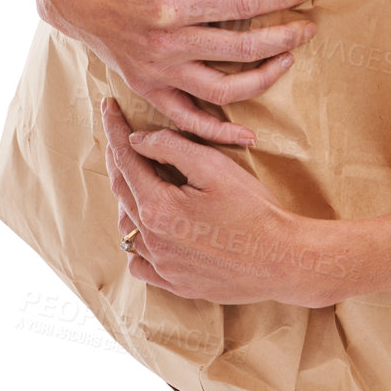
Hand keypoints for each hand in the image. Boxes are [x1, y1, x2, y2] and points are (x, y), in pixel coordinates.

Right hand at [38, 0, 315, 145]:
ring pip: (223, 92)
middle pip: (242, 51)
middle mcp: (166, 46)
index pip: (242, 7)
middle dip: (284, 38)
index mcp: (171, 5)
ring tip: (287, 61)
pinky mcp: (146, 88)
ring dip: (263, 80)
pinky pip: (187, 120)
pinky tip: (247, 134)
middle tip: (309, 28)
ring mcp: (156, 73)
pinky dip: (217, 133)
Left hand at [101, 97, 336, 306]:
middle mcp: (152, 239)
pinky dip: (137, 243)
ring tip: (136, 180)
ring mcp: (162, 265)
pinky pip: (140, 263)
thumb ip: (173, 147)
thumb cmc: (255, 210)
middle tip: (119, 137)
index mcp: (158, 207)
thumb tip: (138, 140)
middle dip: (119, 159)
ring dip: (128, 200)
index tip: (108, 107)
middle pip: (122, 190)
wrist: (282, 259)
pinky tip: (149, 231)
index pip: (126, 159)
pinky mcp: (175, 283)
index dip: (115, 130)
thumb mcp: (216, 167)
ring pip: (127, 228)